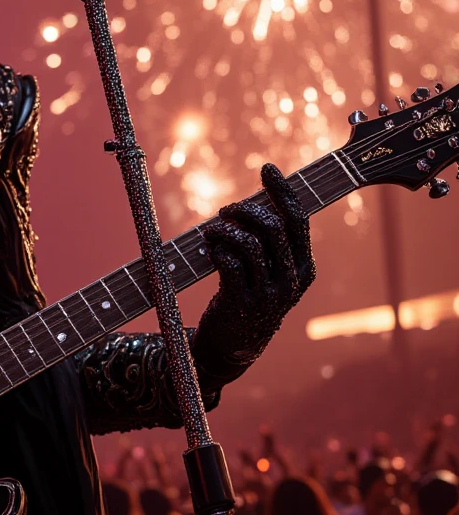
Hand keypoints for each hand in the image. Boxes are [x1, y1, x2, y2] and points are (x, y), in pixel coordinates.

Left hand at [193, 163, 315, 377]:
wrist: (234, 346)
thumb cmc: (248, 296)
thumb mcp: (268, 270)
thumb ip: (267, 239)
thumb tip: (256, 198)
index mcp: (303, 268)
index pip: (297, 220)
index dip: (282, 190)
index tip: (266, 168)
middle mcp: (291, 281)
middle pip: (271, 227)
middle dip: (243, 209)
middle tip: (225, 211)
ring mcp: (267, 294)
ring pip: (248, 243)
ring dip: (224, 230)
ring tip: (212, 231)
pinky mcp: (242, 304)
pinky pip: (229, 263)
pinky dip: (216, 249)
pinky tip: (210, 251)